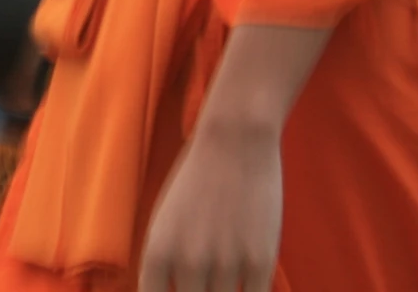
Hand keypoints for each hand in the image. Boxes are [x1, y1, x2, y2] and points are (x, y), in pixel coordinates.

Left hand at [137, 119, 283, 291]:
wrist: (234, 141)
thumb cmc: (196, 180)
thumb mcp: (166, 222)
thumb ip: (167, 264)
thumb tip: (171, 291)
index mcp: (156, 251)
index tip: (180, 288)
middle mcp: (188, 262)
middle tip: (206, 282)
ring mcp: (226, 264)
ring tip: (225, 273)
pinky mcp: (260, 261)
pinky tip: (249, 283)